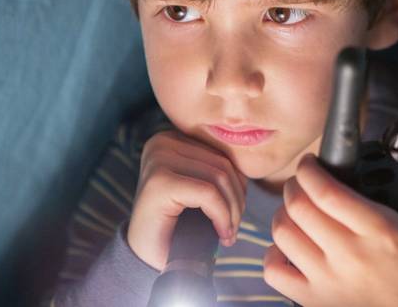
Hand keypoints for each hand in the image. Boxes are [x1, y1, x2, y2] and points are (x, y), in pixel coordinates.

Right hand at [127, 130, 247, 270]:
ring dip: (232, 211)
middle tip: (233, 229)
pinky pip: (209, 193)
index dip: (239, 185)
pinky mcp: (159, 182)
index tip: (235, 214)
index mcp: (172, 138)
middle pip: (224, 164)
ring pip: (220, 177)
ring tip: (228, 233)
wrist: (145, 257)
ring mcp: (158, 159)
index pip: (223, 153)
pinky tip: (222, 235)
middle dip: (237, 200)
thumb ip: (220, 169)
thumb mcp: (201, 189)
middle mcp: (162, 142)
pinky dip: (222, 216)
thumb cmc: (177, 224)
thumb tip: (252, 162)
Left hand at [263, 153, 397, 306]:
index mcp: (379, 231)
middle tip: (303, 182)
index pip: (327, 192)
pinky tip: (291, 247)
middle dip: (294, 185)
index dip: (309, 170)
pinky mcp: (311, 299)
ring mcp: (326, 280)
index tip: (311, 162)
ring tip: (297, 210)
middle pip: (298, 207)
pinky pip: (273, 269)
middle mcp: (348, 255)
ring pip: (283, 233)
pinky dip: (274, 253)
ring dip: (284, 213)